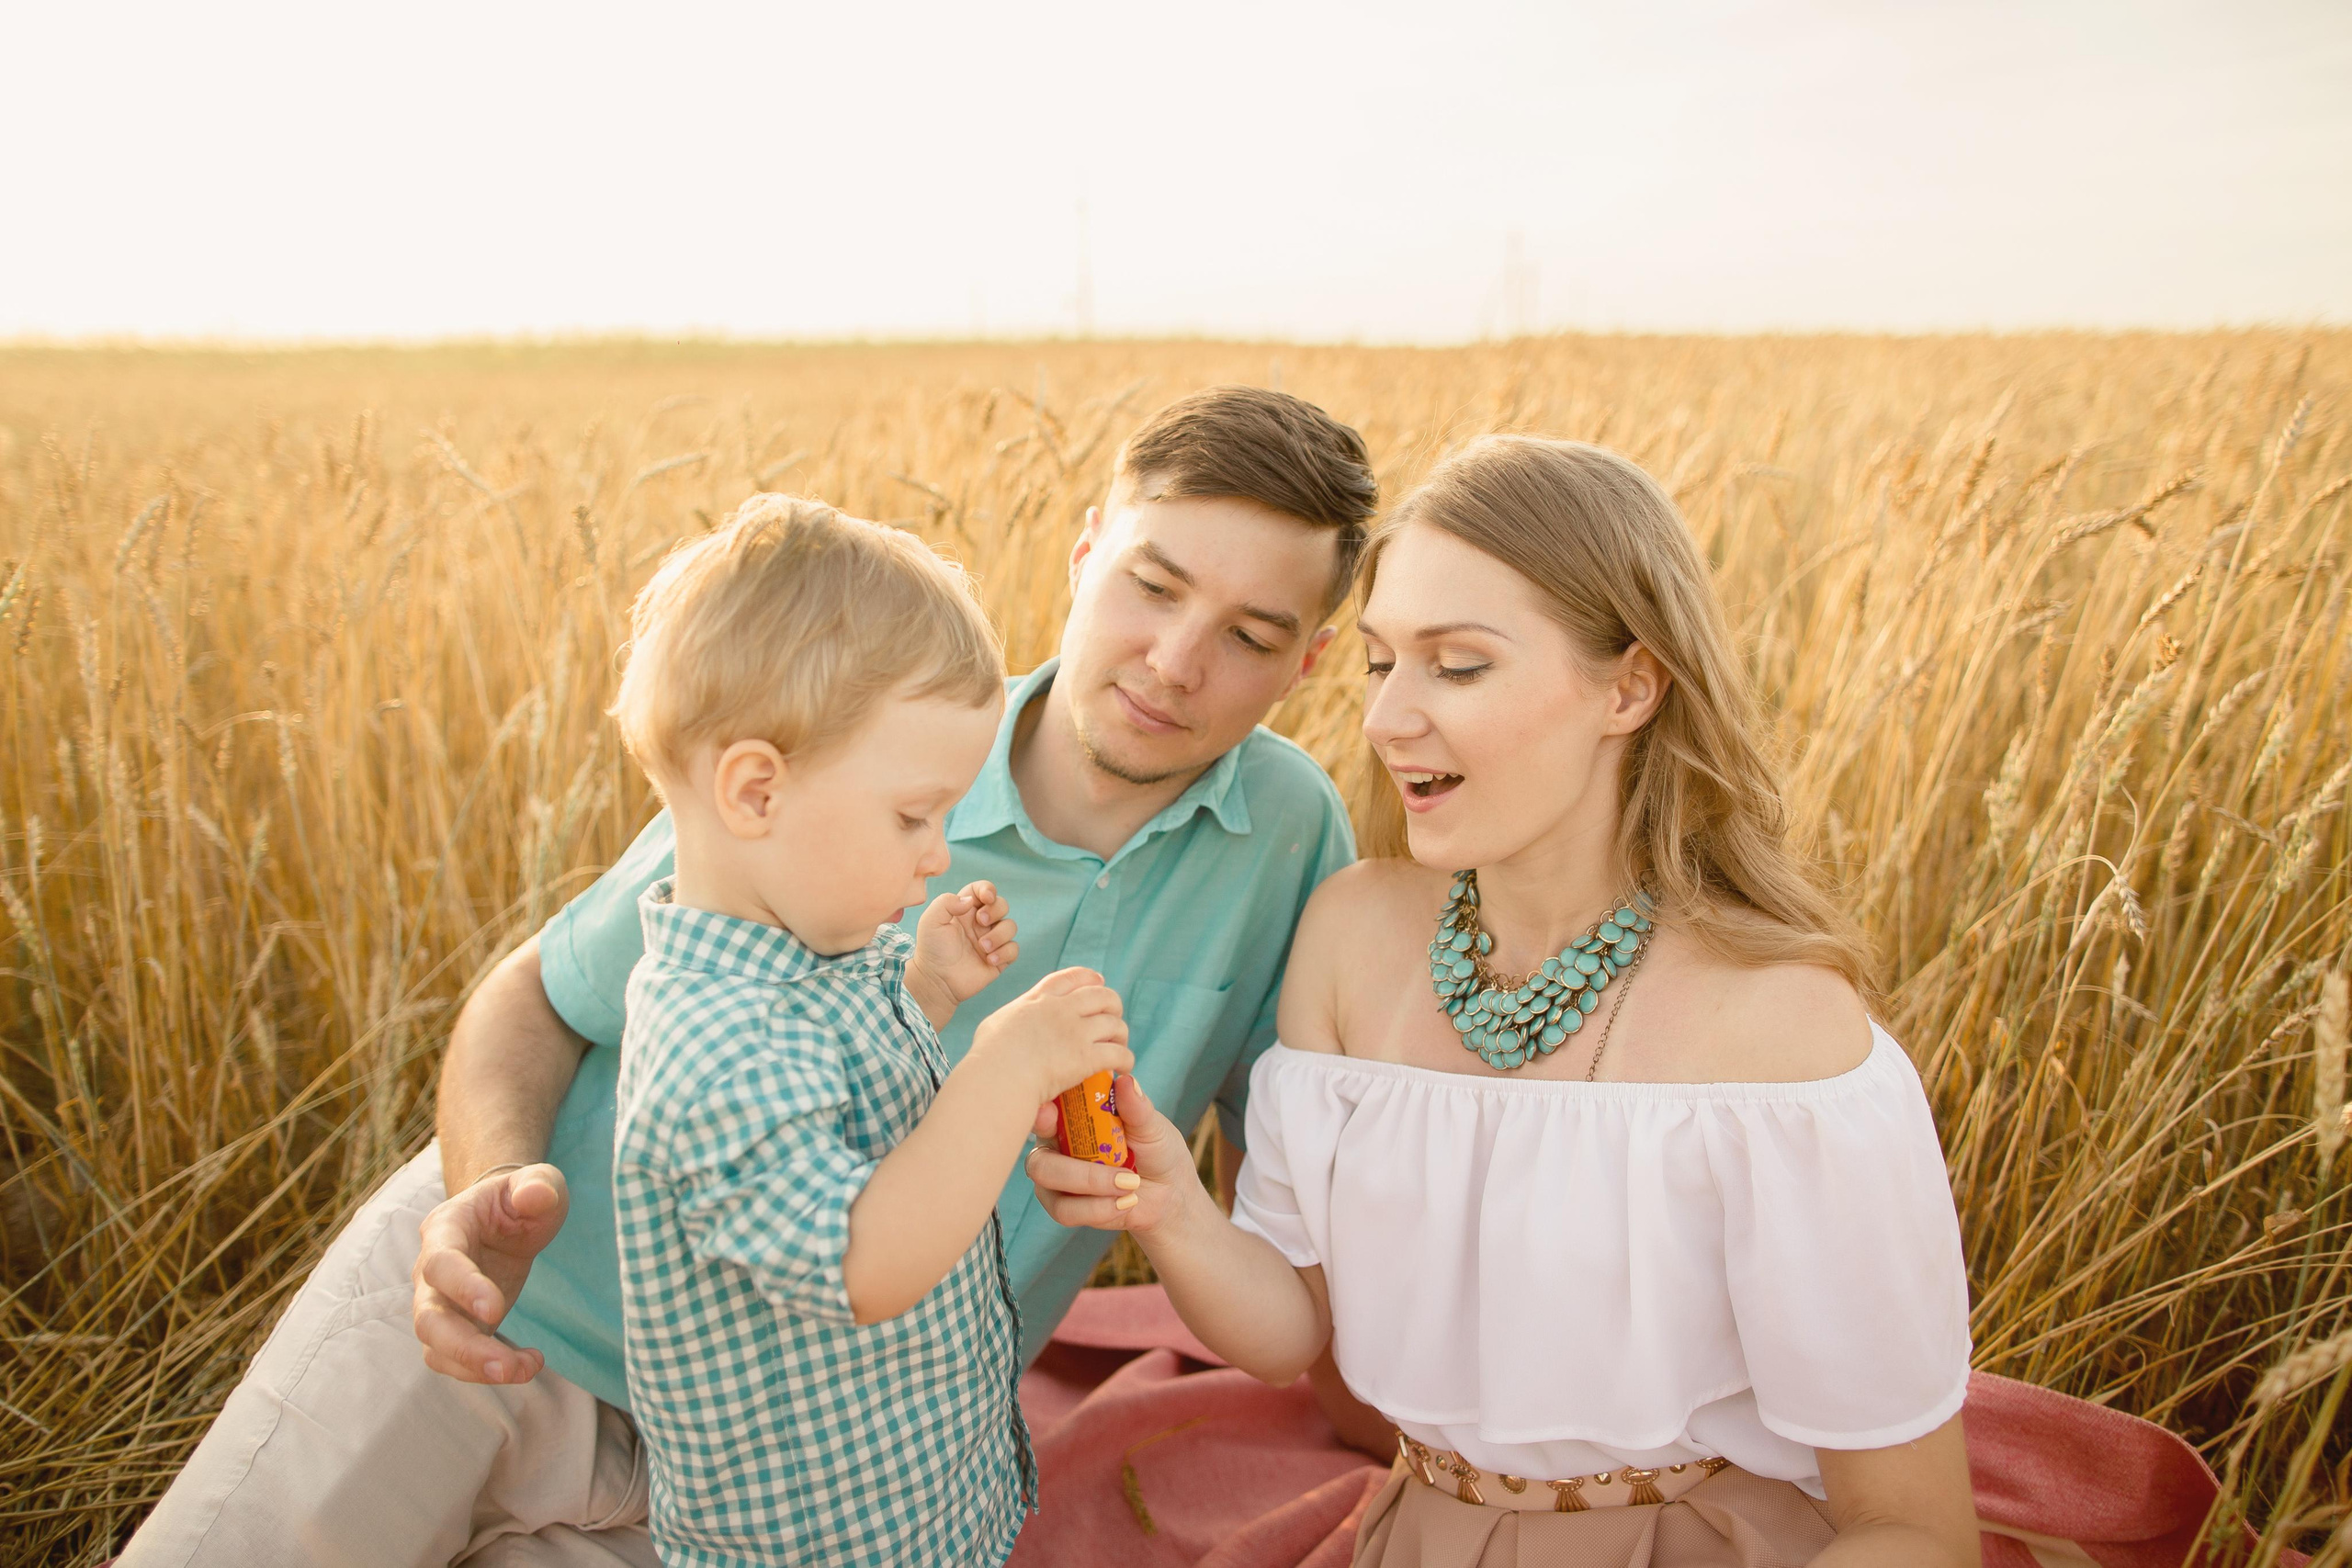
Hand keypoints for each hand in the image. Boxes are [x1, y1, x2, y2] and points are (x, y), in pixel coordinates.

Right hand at [412, 1162, 569, 1383]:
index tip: (495, 1309)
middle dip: (463, 1347)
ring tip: (524, 1370)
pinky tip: (529, 1364)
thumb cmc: (520, 1199)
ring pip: (436, 1348)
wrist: (506, 1220)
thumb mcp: (539, 1181)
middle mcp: (431, 1271)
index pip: (440, 1262)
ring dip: (475, 1368)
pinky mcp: (457, 1327)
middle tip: (504, 1366)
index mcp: (446, 1228)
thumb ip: (537, 1184)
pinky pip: (458, 1360)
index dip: (462, 1287)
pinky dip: (488, 1370)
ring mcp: (440, 1303)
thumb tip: (537, 1196)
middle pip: (427, 1318)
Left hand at [908, 881, 1017, 1013]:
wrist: (936, 980)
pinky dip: (1004, 953)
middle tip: (981, 922)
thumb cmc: (932, 949)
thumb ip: (946, 902)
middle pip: (1002, 905)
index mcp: (965, 910)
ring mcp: (991, 940)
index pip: (983, 890)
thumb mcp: (931, 921)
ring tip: (983, 947)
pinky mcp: (999, 959)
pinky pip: (1013, 949)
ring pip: (1011, 926)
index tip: (986, 898)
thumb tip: (971, 900)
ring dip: (999, 935)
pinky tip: (989, 961)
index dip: (988, 889)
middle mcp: (980, 923)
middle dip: (996, 910)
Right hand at [971, 967, 1131, 1105]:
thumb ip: (1015, 1017)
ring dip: (1121, 1035)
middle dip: (1113, 1005)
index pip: (1071, 978)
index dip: (1089, 978)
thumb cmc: (988, 1057)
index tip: (1099, 981)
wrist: (997, 1077)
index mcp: (1039, 999)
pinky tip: (1124, 1068)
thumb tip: (1019, 1020)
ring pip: (1115, 1024)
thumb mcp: (997, 1023)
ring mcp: (1075, 1032)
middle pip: (1102, 996)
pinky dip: (1126, 1060)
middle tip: (1113, 1020)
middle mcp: (1061, 1009)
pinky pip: (1118, 1054)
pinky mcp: (1085, 1057)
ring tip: (1120, 1045)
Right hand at [1024, 1073, 1201, 1235]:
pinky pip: (1064, 1210)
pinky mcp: (1062, 1206)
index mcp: (1071, 1114)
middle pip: (1040, 1156)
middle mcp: (1055, 1143)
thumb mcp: (1153, 1127)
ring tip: (1131, 1185)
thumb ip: (1136, 1108)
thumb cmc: (1157, 1151)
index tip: (1050, 1113)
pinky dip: (1099, 1209)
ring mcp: (1054, 1176)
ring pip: (1048, 1183)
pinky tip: (1125, 1202)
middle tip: (1123, 1173)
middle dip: (1077, 1168)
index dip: (1040, 1112)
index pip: (1044, 1108)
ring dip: (1093, 1186)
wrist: (1170, 1195)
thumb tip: (1125, 1080)